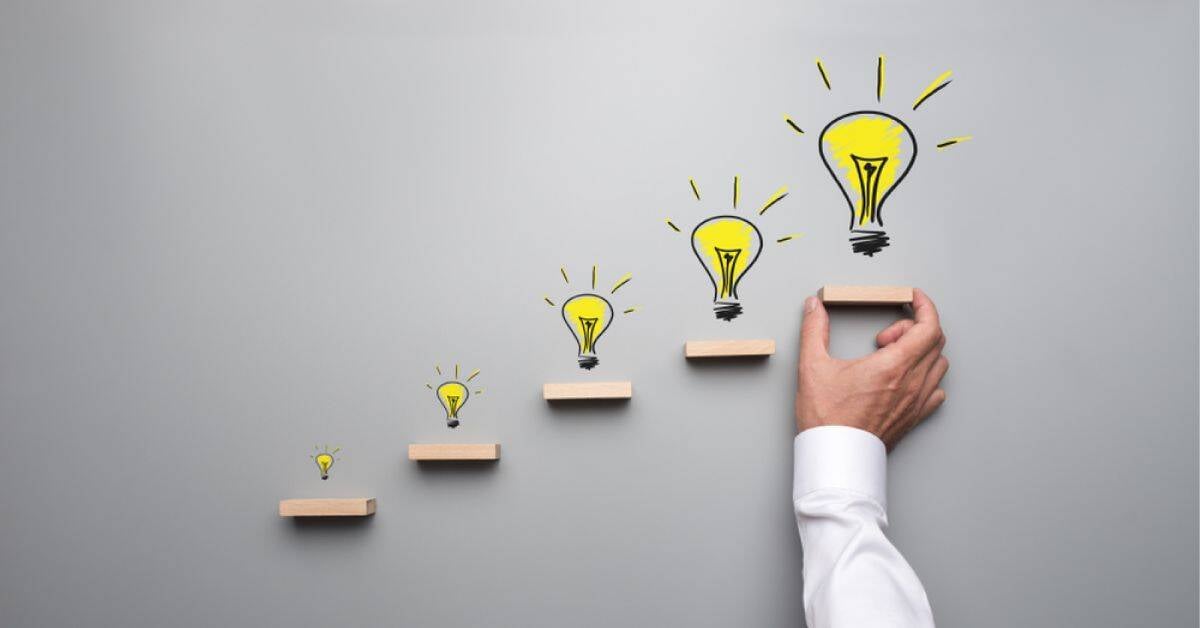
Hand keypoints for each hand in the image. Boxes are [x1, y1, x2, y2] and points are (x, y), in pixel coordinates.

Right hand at [795, 288, 947, 449]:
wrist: (836, 457)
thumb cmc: (827, 417)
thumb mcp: (813, 367)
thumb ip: (814, 330)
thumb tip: (813, 307)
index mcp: (893, 365)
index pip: (929, 326)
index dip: (925, 306)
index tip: (913, 299)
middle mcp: (912, 382)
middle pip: (935, 341)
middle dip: (913, 327)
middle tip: (885, 336)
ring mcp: (917, 402)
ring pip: (938, 364)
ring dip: (920, 351)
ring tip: (892, 357)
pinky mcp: (915, 417)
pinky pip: (937, 390)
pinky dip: (927, 377)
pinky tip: (905, 379)